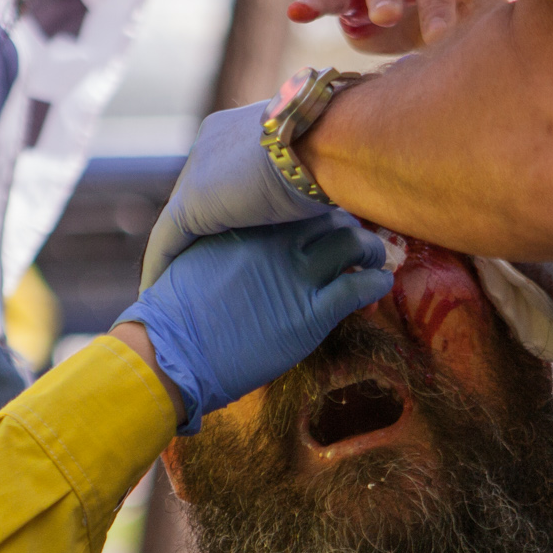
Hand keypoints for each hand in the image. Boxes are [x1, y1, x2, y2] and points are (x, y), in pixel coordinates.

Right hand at [119, 213, 391, 431]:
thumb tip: (240, 234)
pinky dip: (377, 282)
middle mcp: (275, 242)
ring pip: (353, 243)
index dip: (318, 207)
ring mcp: (294, 275)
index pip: (299, 199)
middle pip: (331, 215)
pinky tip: (379, 284)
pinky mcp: (310, 313)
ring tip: (374, 258)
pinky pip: (359, 286)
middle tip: (356, 236)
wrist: (172, 353)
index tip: (326, 216)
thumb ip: (223, 239)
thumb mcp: (195, 256)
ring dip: (371, 249)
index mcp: (248, 224)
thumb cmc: (175, 313)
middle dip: (348, 223)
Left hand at [139, 103, 333, 287]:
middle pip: (202, 196)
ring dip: (178, 254)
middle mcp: (212, 142)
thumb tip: (335, 212)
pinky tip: (157, 294)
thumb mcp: (325, 171)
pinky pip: (166, 241)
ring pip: (180, 220)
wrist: (330, 142)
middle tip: (199, 270)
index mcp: (244, 128)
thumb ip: (315, 187)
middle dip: (201, 233)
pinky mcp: (191, 201)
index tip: (233, 238)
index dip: (231, 207)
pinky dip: (161, 267)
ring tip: (177, 286)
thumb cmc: (343, 154)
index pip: (228, 174)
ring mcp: (198, 169)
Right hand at [287, 0, 510, 54]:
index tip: (490, 35)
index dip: (485, 3)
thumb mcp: (479, 18)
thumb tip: (509, 89)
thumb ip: (492, 37)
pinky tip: (297, 12)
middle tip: (439, 34)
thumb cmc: (458, 11)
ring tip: (383, 17)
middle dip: (435, 1)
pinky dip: (316, 1)